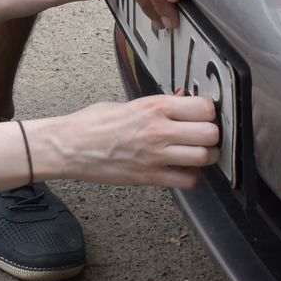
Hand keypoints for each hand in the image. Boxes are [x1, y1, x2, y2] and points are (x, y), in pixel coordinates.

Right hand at [39, 93, 219, 189]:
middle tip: (203, 136)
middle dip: (211, 136)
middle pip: (210, 134)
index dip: (209, 112)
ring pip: (204, 158)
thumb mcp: (129, 103)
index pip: (204, 108)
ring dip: (204, 157)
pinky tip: (181, 170)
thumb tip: (182, 99)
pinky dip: (190, 177)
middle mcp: (159, 130)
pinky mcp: (149, 177)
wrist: (69, 147)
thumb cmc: (93, 123)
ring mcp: (156, 155)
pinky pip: (188, 181)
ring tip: (195, 153)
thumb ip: (159, 104)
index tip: (204, 115)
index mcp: (154, 106)